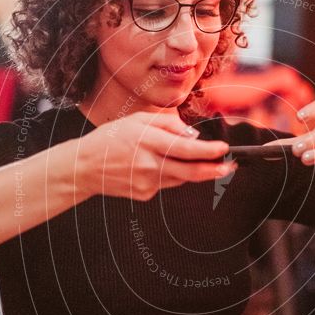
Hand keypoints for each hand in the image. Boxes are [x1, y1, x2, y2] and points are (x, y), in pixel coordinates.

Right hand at [76, 111, 233, 200]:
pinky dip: (168, 174)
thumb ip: (168, 125)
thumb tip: (193, 136)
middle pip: (190, 171)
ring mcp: (146, 182)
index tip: (224, 149)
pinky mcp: (144, 194)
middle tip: (230, 166)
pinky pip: (166, 183)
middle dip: (214, 169)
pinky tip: (154, 166)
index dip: (208, 151)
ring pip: (181, 178)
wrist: (84, 167)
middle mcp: (149, 164)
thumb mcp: (137, 120)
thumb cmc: (111, 139)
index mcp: (148, 142)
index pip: (185, 149)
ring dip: (193, 170)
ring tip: (201, 163)